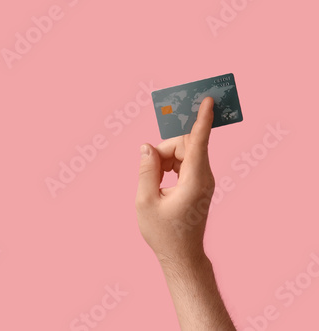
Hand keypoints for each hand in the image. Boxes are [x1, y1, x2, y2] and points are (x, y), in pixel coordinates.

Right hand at [136, 97, 215, 266]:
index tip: (209, 100)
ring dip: (164, 159)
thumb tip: (147, 146)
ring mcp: (203, 180)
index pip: (198, 142)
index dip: (202, 119)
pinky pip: (183, 162)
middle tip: (150, 170)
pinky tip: (159, 182)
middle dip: (164, 149)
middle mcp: (204, 177)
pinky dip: (168, 165)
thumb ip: (146, 169)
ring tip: (154, 182)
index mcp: (194, 180)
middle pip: (184, 145)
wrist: (181, 255)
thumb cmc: (164, 232)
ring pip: (182, 152)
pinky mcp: (199, 184)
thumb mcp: (145, 201)